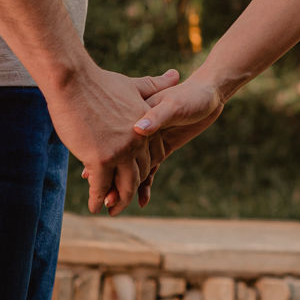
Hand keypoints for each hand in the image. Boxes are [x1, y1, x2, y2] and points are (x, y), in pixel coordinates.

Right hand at [47, 65, 180, 213]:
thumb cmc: (98, 83)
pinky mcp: (101, 158)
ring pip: (124, 185)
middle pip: (140, 173)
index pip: (152, 156)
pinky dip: (98, 198)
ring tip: (111, 209)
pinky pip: (102, 186)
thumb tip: (176, 74)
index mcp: (146, 126)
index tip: (138, 180)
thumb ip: (154, 86)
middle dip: (131, 190)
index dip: (144, 170)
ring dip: (117, 200)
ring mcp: (120, 151)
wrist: (74, 81)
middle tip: (123, 203)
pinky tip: (94, 206)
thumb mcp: (132, 85)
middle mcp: (137, 140)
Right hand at [89, 73, 229, 211]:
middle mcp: (140, 135)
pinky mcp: (160, 151)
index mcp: (137, 121)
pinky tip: (142, 201)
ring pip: (132, 170)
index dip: (104, 162)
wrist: (207, 94)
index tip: (92, 177)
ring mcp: (148, 144)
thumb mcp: (171, 103)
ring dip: (123, 188)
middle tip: (104, 200)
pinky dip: (145, 186)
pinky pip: (149, 172)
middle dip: (112, 183)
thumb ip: (156, 115)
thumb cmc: (190, 96)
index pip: (116, 146)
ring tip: (112, 205)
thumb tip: (140, 129)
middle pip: (122, 163)